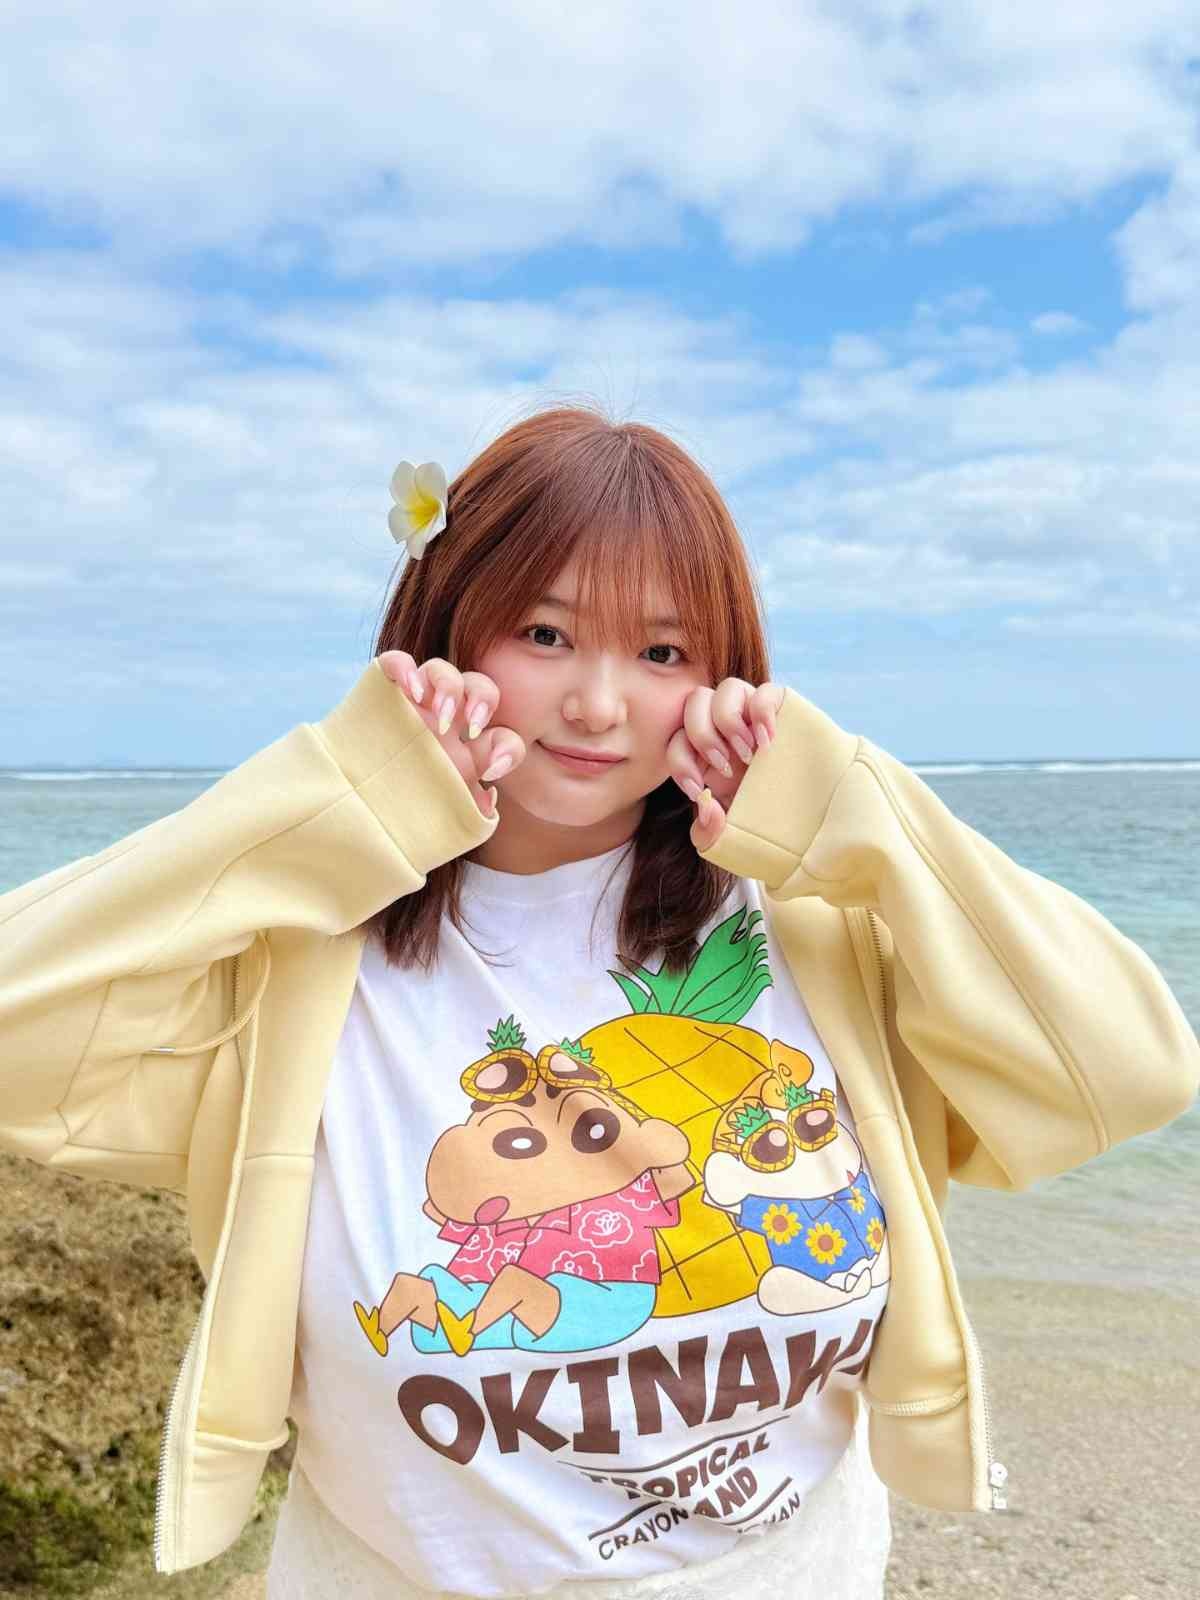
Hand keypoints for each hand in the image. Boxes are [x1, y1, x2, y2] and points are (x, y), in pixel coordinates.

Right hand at [377, 651, 526, 817]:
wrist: (345, 821)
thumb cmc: (395, 828)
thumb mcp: (438, 827)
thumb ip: (467, 814)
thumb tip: (487, 801)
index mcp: (464, 756)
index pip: (502, 738)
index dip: (508, 749)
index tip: (493, 769)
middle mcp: (442, 726)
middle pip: (479, 690)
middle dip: (483, 699)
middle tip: (473, 722)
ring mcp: (411, 707)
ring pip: (442, 671)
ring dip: (448, 685)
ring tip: (438, 713)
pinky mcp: (379, 694)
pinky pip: (395, 663)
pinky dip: (405, 668)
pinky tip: (409, 691)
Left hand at [666, 678, 785, 852]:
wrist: (814, 822)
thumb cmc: (767, 824)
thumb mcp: (731, 838)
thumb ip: (707, 832)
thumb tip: (704, 805)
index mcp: (706, 755)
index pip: (676, 739)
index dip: (679, 762)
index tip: (699, 790)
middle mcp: (726, 728)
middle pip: (694, 702)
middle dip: (703, 736)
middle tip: (725, 768)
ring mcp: (754, 716)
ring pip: (727, 688)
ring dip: (730, 721)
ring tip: (749, 754)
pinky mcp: (783, 710)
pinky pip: (765, 691)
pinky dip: (762, 712)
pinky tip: (769, 743)